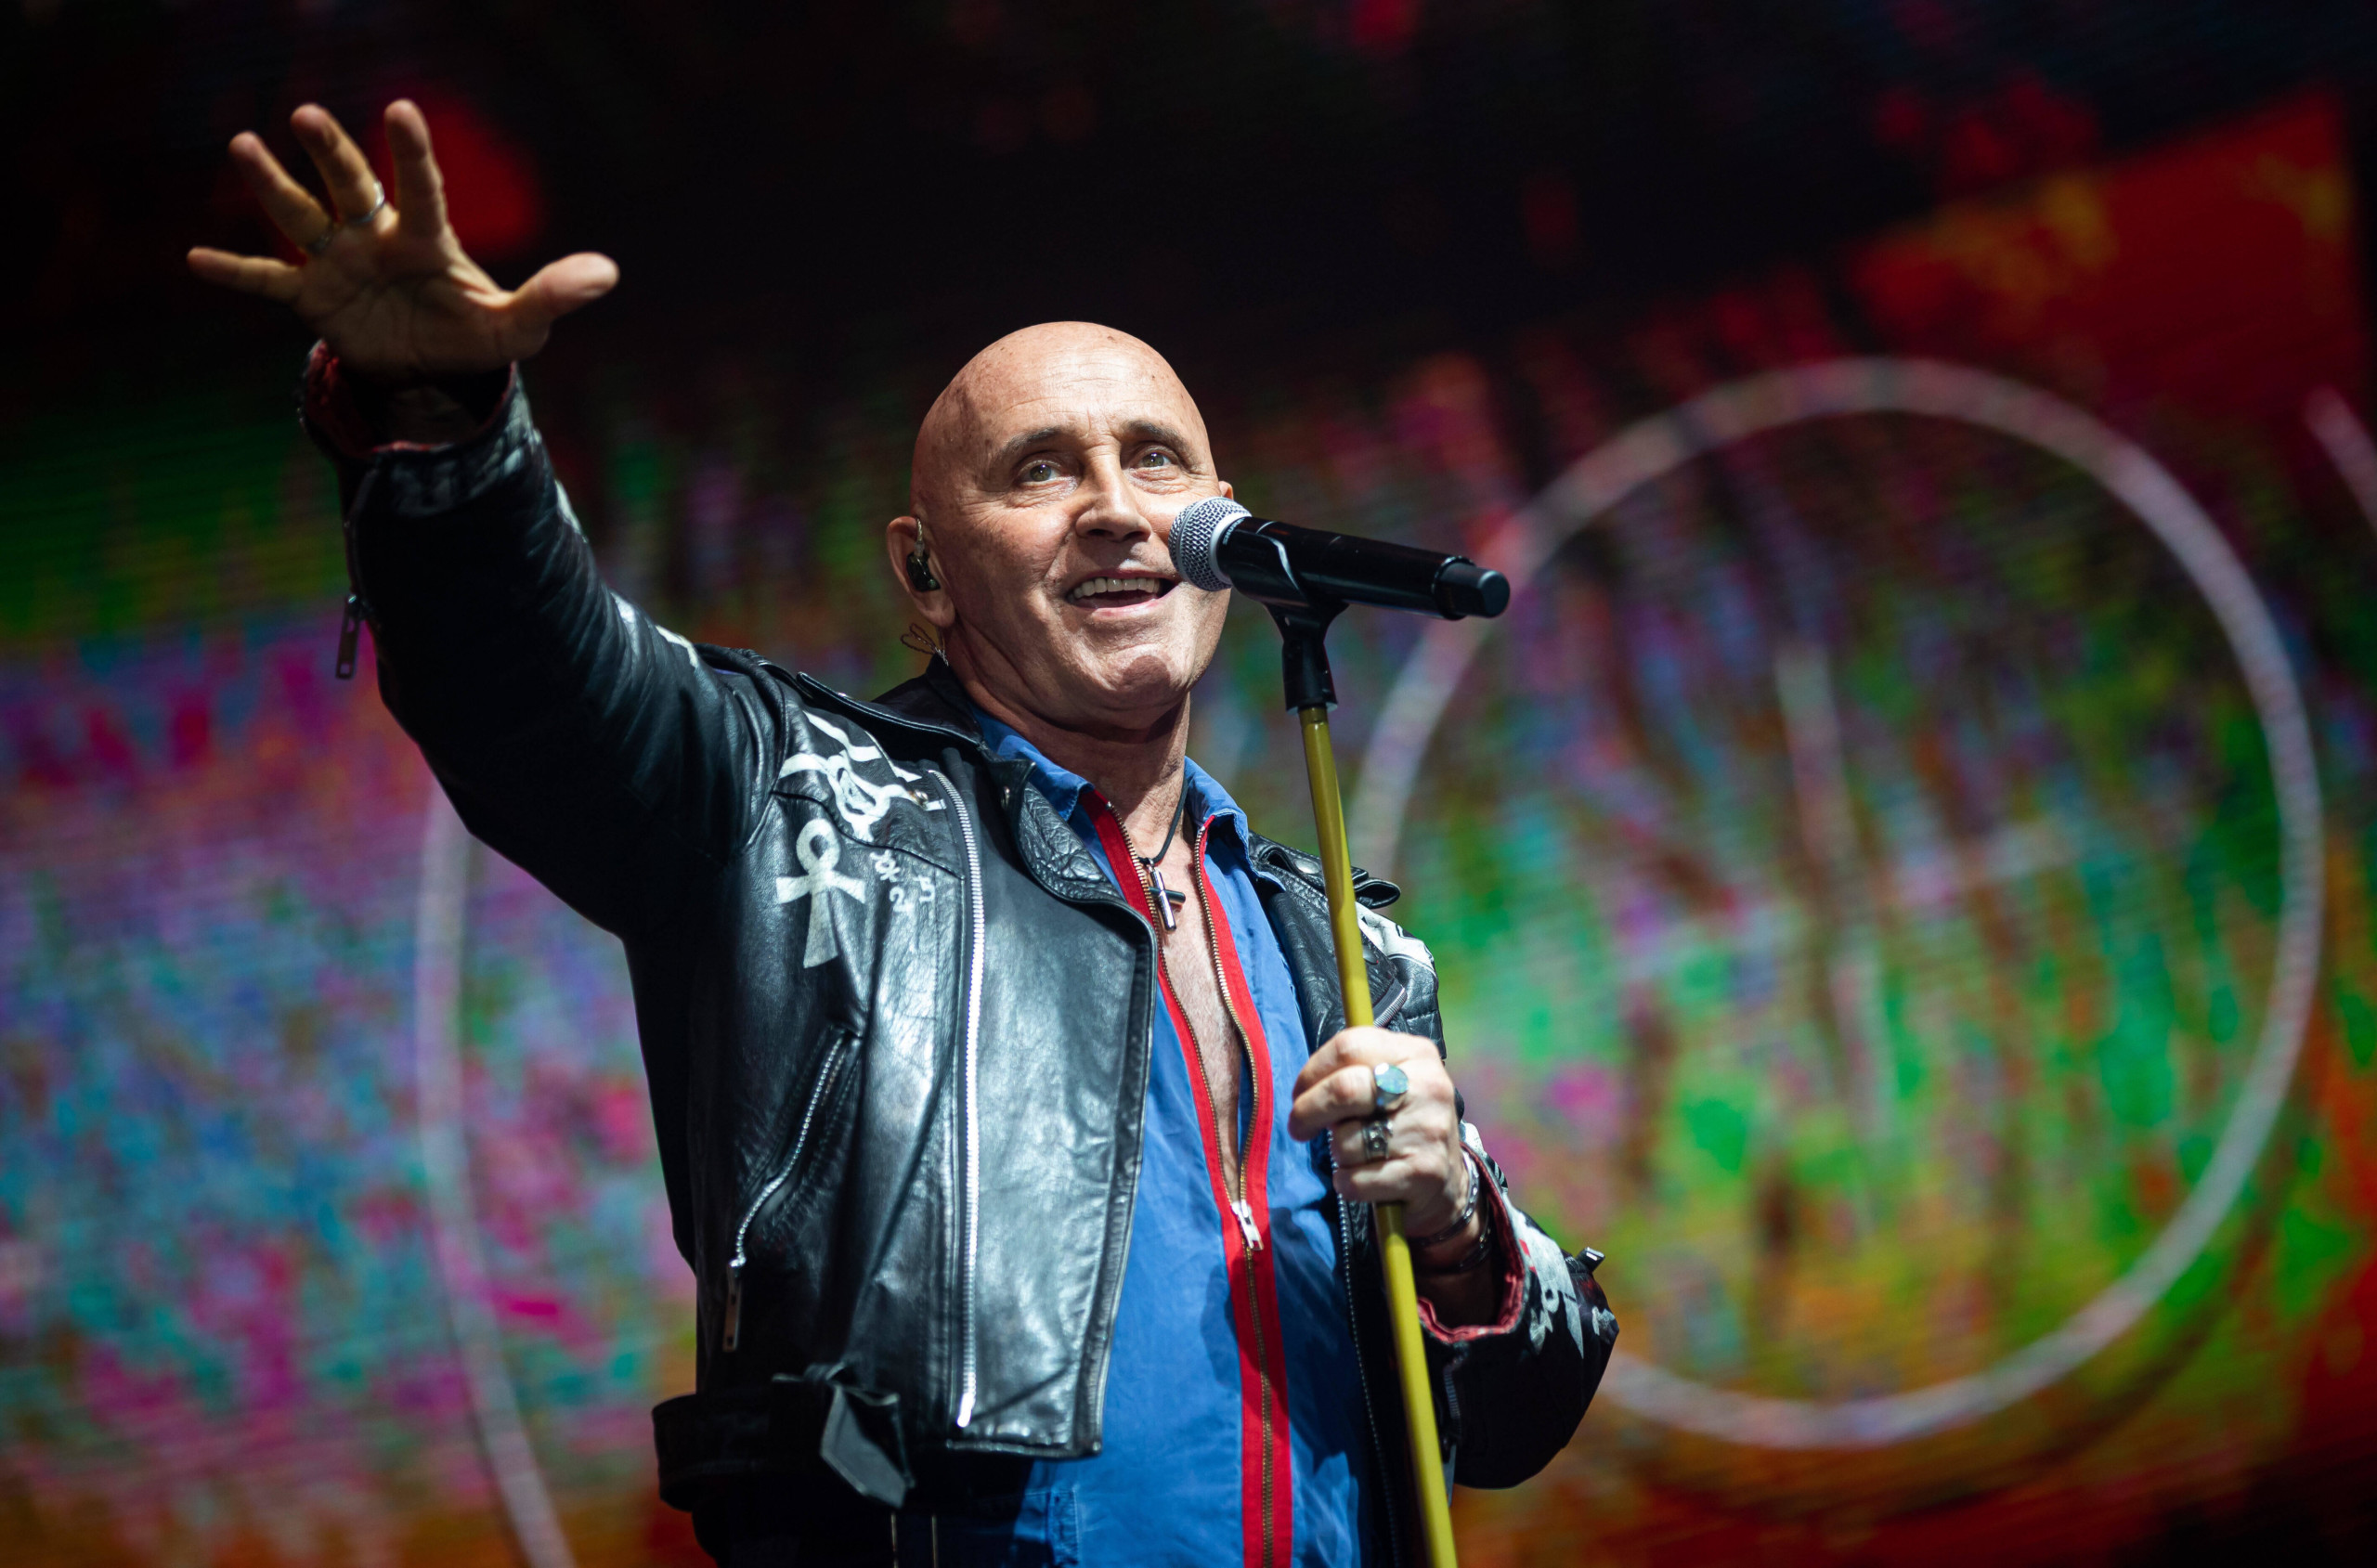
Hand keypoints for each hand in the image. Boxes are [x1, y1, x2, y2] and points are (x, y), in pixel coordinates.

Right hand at [186, 100, 616, 385]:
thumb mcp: (519, 325)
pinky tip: (195, 258)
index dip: (413, 154)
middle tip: (307, 116)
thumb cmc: (476, 335)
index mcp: (426, 239)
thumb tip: (608, 275)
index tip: (401, 110)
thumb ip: (553, 296)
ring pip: (301, 217)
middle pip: (351, 187)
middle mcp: (376, 238)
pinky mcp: (312, 297)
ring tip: (242, 145)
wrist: (433, 372)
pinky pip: (267, 282)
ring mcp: (339, 263)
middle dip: (331, 154)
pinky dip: (235, 273)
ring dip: (272, 186)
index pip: (420, 189)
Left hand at [1289, 1026, 1471, 1242]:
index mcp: (1416, 1053)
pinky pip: (1357, 1180)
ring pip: (1347, 1141)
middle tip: (1298, 1128)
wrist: (1446, 1180)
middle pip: (1344, 1089)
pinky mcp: (1425, 1172)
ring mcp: (1428, 1129)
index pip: (1348, 1047)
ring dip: (1338, 1153)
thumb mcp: (1389, 1084)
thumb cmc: (1400, 1125)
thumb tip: (1303, 1087)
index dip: (1311, 1072)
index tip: (1298, 1094)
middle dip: (1307, 1112)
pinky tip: (1361, 1179)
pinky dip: (1347, 1183)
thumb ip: (1352, 1071)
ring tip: (1356, 1154)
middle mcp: (1428, 1085)